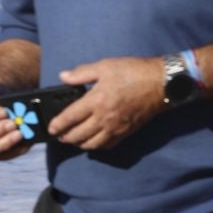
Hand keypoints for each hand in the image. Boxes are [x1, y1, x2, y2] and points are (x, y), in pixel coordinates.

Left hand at [51, 56, 165, 150]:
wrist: (161, 84)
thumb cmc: (134, 72)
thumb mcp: (105, 66)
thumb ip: (82, 73)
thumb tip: (64, 76)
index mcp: (96, 101)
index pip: (70, 118)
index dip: (57, 125)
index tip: (51, 128)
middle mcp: (104, 118)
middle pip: (78, 135)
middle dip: (65, 137)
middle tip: (59, 135)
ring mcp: (116, 128)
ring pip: (92, 144)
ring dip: (79, 144)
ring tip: (74, 140)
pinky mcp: (126, 132)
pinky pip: (107, 146)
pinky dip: (97, 146)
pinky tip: (94, 141)